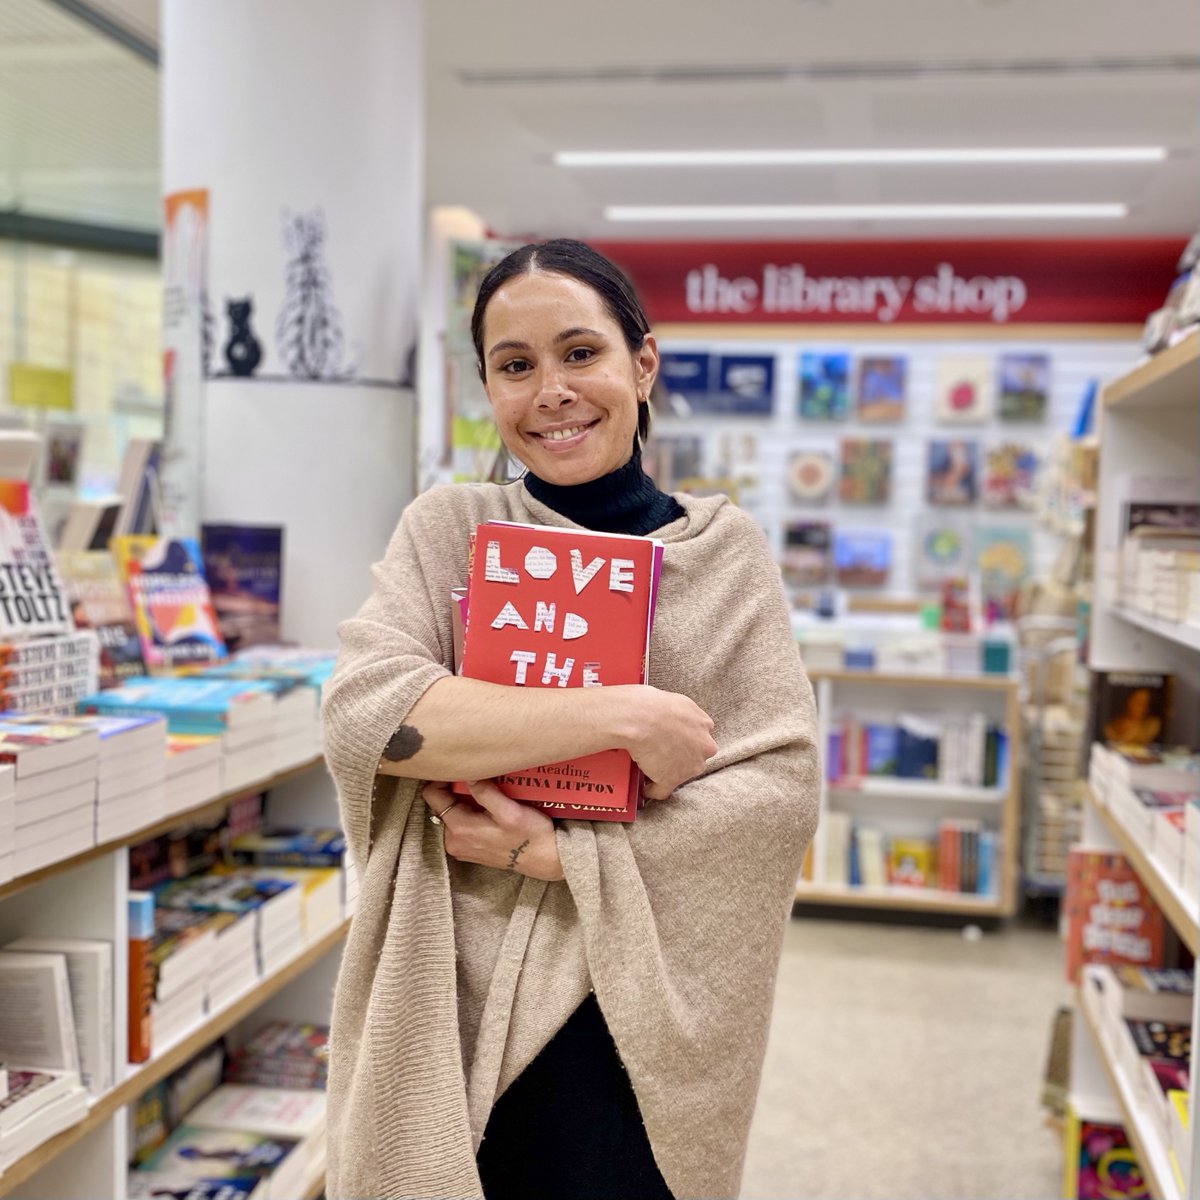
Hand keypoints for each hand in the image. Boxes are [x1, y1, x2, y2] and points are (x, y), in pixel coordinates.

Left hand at [421, 780, 564, 880]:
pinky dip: (470, 814)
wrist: (544, 860)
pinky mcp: (469, 850)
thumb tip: (467, 774)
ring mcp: (460, 848)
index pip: (432, 796)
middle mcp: (453, 841)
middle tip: (480, 781)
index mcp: (459, 829)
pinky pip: (460, 825)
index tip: (460, 769)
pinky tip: (489, 810)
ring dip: (464, 802)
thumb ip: (485, 792)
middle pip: (441, 804)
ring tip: (487, 794)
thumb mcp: (510, 811)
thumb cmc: (530, 835)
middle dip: (456, 791)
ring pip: (451, 814)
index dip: (442, 779)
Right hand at [623, 686, 716, 800]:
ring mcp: (689, 766)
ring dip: (668, 771)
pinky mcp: (671, 780)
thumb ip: (686, 713)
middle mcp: (704, 747)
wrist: (641, 718)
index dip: (686, 739)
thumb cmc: (654, 704)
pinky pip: (662, 790)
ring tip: (649, 767)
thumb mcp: (679, 701)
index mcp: (705, 725)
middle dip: (682, 756)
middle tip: (662, 751)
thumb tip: (675, 719)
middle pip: (695, 756)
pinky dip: (653, 790)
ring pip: (681, 772)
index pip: (700, 736)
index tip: (674, 740)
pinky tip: (645, 788)